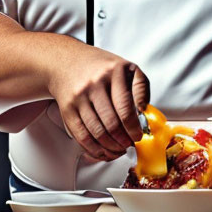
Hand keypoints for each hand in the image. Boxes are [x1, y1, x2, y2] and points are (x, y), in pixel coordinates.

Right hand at [47, 45, 149, 161]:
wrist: (68, 61)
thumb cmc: (100, 67)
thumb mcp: (126, 67)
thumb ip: (140, 87)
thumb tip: (143, 110)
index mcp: (113, 72)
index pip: (125, 108)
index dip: (133, 128)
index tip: (137, 135)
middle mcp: (94, 84)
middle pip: (111, 123)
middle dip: (123, 140)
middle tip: (128, 144)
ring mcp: (79, 97)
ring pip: (96, 132)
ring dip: (110, 147)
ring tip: (118, 149)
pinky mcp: (67, 109)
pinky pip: (81, 135)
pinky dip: (93, 148)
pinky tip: (102, 150)